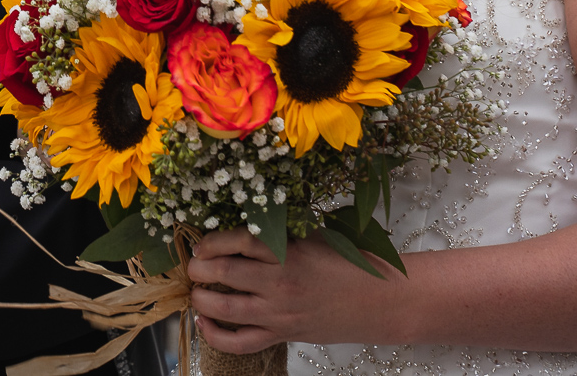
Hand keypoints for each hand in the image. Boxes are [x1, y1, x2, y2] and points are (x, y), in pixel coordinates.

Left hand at [186, 228, 402, 351]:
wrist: (382, 300)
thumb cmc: (349, 262)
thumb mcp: (312, 237)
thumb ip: (277, 236)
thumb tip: (238, 233)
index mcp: (287, 252)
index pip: (236, 241)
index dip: (210, 240)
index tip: (201, 241)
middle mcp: (279, 283)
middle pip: (223, 272)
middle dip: (199, 267)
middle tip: (193, 265)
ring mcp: (279, 313)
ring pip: (225, 309)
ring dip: (201, 298)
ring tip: (196, 290)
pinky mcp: (283, 335)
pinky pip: (240, 342)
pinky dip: (215, 336)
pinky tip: (204, 323)